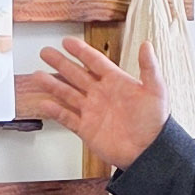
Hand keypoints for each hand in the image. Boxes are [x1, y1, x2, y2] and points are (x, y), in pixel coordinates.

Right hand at [21, 38, 167, 168]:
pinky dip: (55, 111)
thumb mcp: (156, 91)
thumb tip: (146, 45)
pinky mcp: (87, 129)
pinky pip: (67, 118)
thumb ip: (149, 67)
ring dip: (52, 85)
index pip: (94, 61)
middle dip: (60, 63)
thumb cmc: (155, 123)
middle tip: (45, 52)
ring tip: (37, 75)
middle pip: (76, 74)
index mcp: (116, 82)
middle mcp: (101, 94)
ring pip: (67, 94)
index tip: (67, 41)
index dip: (80, 51)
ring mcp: (92, 111)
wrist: (148, 152)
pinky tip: (44, 103)